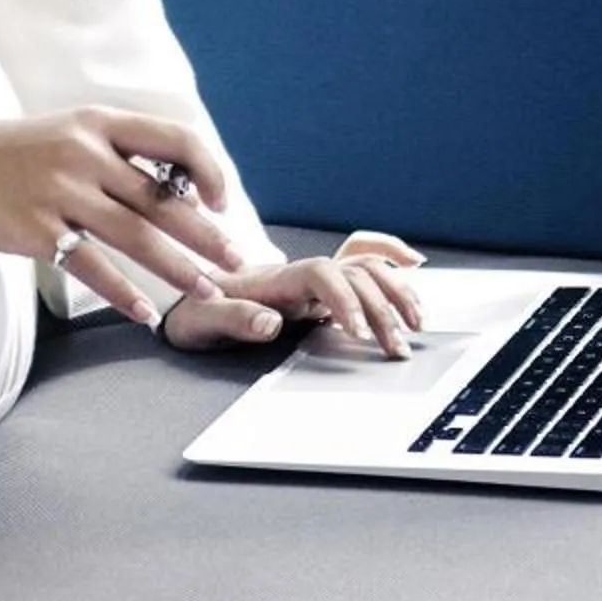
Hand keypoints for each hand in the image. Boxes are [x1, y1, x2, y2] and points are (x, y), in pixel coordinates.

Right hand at [0, 107, 246, 324]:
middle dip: (207, 236)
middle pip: (163, 198)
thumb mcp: (67, 134)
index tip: (221, 202)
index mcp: (98, 122)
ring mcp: (59, 191)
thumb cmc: (11, 153)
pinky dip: (123, 293)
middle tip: (239, 263)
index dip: (208, 171)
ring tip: (208, 292)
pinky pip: (92, 267)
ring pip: (137, 236)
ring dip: (179, 270)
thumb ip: (116, 156)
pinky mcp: (35, 229)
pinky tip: (145, 313)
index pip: (175, 139)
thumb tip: (177, 192)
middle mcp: (83, 152)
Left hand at [160, 230, 427, 356]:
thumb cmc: (192, 311)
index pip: (320, 274)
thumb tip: (271, 322)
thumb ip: (234, 319)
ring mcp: (310, 276)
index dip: (344, 298)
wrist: (186, 299)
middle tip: (396, 346)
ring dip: (396, 290)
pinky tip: (413, 264)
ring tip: (415, 323)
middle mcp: (297, 272)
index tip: (356, 333)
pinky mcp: (318, 285)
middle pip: (353, 273)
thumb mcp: (200, 322)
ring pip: (365, 266)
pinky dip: (387, 254)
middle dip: (381, 307)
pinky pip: (359, 257)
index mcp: (272, 278)